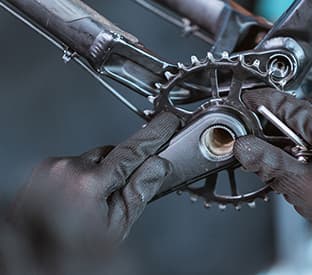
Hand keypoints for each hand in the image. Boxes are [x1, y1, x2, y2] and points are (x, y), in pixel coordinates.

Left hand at [13, 112, 178, 241]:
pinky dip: (82, 178)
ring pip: (92, 159)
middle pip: (110, 154)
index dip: (153, 136)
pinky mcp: (43, 171)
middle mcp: (65, 169)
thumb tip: (158, 166)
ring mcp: (50, 169)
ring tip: (94, 204)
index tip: (166, 123)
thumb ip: (139, 191)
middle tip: (121, 194)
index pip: (130, 151)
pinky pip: (75, 164)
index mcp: (86, 184)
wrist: (36, 258)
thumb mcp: (115, 226)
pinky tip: (80, 200)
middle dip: (121, 169)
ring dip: (100, 175)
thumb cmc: (71, 253)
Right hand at [234, 89, 311, 272]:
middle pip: (300, 120)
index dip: (261, 102)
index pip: (287, 105)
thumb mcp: (302, 186)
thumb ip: (268, 162)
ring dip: (301, 148)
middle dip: (283, 139)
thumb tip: (244, 146)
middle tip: (276, 162)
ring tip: (305, 175)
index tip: (248, 98)